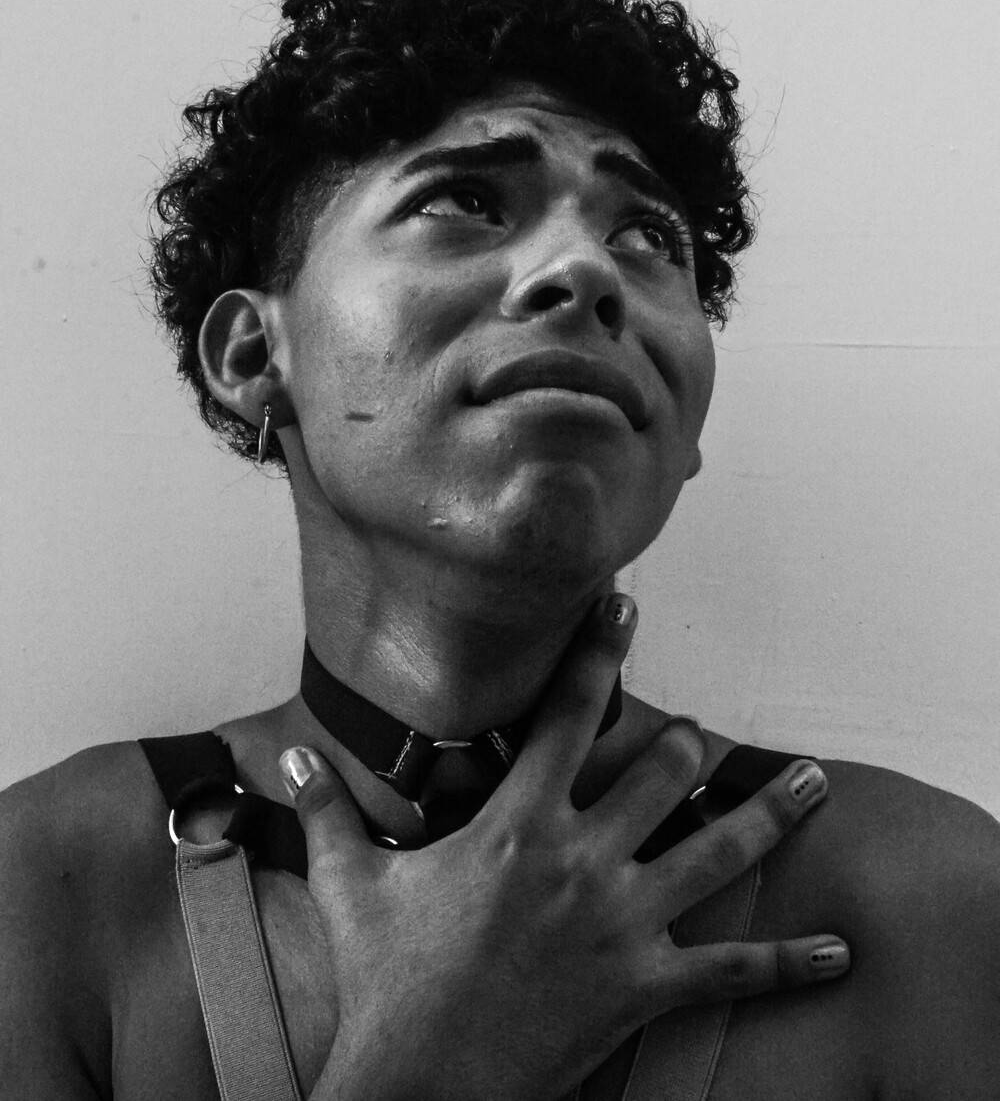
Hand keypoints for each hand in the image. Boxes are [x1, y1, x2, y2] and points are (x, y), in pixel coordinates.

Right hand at [283, 595, 848, 1100]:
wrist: (419, 1085)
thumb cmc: (386, 984)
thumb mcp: (349, 887)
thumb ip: (322, 812)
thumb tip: (282, 760)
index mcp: (516, 823)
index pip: (571, 712)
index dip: (601, 650)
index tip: (626, 603)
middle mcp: (580, 858)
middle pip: (662, 769)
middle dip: (686, 739)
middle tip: (696, 727)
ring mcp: (622, 921)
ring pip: (715, 848)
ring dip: (768, 813)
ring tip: (815, 783)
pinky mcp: (646, 986)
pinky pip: (732, 969)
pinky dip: (790, 961)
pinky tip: (840, 951)